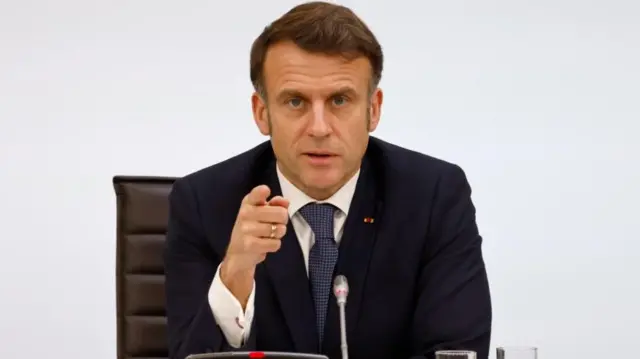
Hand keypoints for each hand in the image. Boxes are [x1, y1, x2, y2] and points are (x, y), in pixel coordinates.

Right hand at [220, 185, 288, 304]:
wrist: (238, 255)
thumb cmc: (253, 230)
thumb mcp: (261, 214)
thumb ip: (275, 205)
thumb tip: (285, 201)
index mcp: (248, 203)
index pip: (257, 193)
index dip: (263, 191)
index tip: (266, 191)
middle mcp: (245, 213)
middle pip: (281, 213)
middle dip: (283, 221)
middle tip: (274, 225)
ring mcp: (246, 229)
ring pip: (279, 229)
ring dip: (278, 234)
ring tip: (268, 236)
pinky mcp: (249, 244)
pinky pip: (275, 243)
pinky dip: (274, 245)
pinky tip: (264, 245)